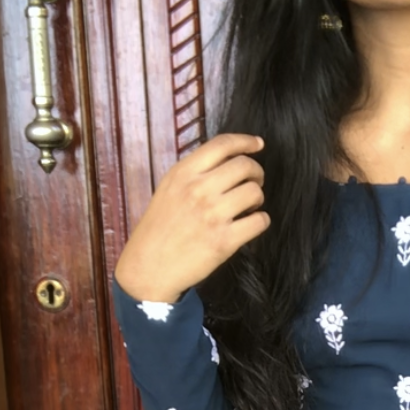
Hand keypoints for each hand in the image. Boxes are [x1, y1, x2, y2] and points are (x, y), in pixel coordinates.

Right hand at [113, 132, 269, 302]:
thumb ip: (194, 173)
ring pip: (255, 192)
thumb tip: (226, 161)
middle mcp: (198, 189)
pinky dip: (261, 221)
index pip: (222, 144)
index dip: (245, 141)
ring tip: (248, 206)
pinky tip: (250, 224)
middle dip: (256, 172)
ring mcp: (212, 215)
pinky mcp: (224, 241)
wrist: (148, 268)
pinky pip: (259, 221)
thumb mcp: (168, 190)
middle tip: (254, 182)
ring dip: (258, 198)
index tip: (258, 144)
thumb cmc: (158, 230)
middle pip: (244, 166)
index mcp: (183, 173)